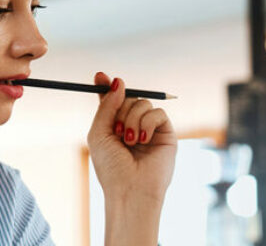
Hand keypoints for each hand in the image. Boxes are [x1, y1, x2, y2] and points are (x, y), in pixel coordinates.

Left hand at [87, 72, 176, 203]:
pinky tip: (143, 140)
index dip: (107, 87)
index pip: (113, 101)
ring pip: (143, 103)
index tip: (99, 76)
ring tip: (129, 141)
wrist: (130, 189)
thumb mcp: (99, 133)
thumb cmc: (111, 167)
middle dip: (120, 108)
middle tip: (117, 129)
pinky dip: (147, 123)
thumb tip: (119, 81)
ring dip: (132, 119)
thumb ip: (107, 106)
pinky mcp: (166, 133)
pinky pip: (158, 112)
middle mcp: (133, 126)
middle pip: (128, 97)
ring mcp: (150, 129)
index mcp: (114, 127)